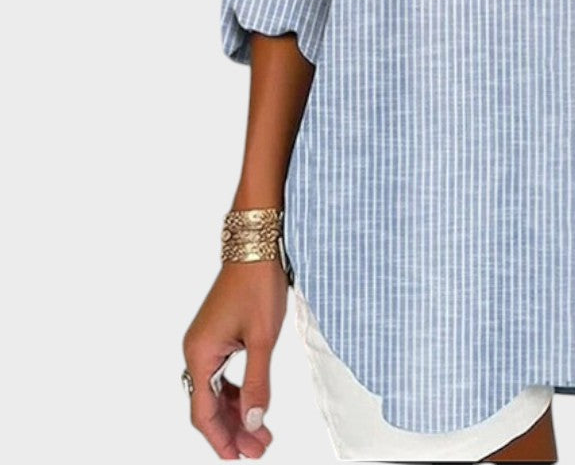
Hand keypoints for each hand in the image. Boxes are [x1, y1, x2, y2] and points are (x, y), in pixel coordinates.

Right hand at [182, 260, 288, 458]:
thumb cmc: (258, 286)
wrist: (256, 247)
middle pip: (209, 406)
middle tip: (259, 450)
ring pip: (217, 392)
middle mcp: (197, 351)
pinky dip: (238, 393)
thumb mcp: (262, 338)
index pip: (204, 412)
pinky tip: (254, 406)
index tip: (240, 457)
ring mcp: (206, 343)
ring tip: (262, 434)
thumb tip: (255, 423)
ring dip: (237, 414)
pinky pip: (222, 376)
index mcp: (200, 354)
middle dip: (234, 430)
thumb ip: (258, 383)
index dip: (222, 438)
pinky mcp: (218, 336)